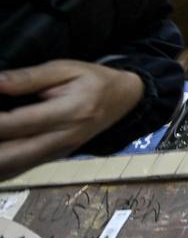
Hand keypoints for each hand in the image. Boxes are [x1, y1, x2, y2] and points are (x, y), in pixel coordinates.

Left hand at [0, 60, 143, 179]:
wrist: (125, 100)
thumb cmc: (93, 79)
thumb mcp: (66, 68)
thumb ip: (29, 78)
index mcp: (69, 112)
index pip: (17, 124)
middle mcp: (63, 138)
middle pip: (11, 156)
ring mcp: (59, 152)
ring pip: (13, 168)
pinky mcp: (54, 158)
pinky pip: (20, 169)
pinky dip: (2, 168)